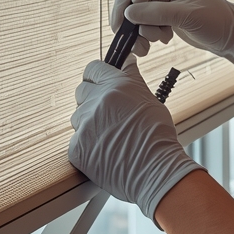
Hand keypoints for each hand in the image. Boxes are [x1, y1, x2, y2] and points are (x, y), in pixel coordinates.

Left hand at [69, 59, 202, 221]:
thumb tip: (126, 64)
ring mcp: (85, 125)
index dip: (97, 77)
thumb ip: (132, 80)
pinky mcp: (78, 148)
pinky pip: (76, 141)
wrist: (155, 169)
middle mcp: (98, 101)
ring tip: (110, 136)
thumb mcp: (150, 99)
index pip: (93, 69)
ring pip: (78, 118)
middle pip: (81, 92)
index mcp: (116, 86)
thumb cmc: (158, 137)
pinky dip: (87, 146)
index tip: (99, 83)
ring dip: (89, 124)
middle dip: (91, 100)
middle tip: (108, 114)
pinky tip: (105, 152)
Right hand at [111, 0, 233, 65]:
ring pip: (135, 17)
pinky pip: (143, 26)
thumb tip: (128, 13)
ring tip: (152, 44)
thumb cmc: (216, 20)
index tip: (123, 21)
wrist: (230, 36)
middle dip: (131, 22)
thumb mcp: (187, 16)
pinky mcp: (161, 18)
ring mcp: (161, 4)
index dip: (125, 1)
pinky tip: (160, 42)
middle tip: (135, 40)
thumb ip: (157, 13)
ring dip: (139, 33)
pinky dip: (145, 37)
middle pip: (131, 1)